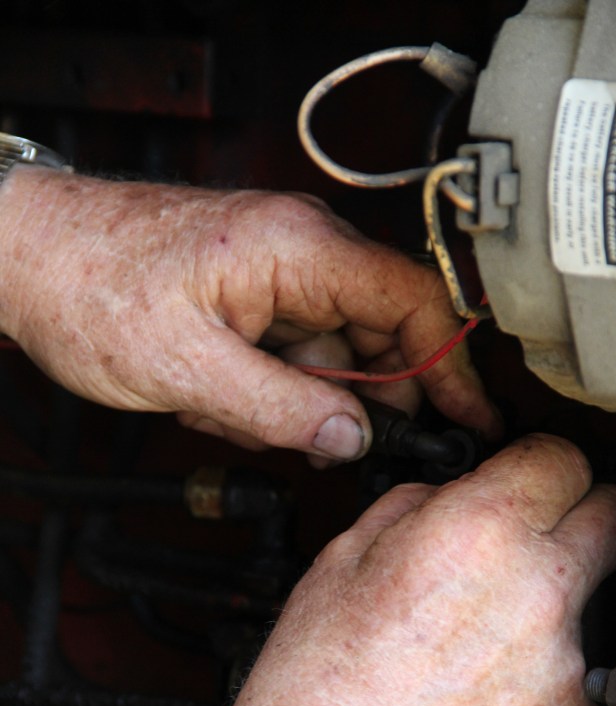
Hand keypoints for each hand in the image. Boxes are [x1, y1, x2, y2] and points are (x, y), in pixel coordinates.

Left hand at [0, 167, 499, 460]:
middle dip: (355, 400)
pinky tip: (218, 404)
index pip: (412, 301)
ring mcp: (276, 275)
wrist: (24, 257)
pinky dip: (267, 394)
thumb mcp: (188, 369)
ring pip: (330, 356)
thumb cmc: (88, 287)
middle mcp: (299, 253)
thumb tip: (353, 437)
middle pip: (378, 335)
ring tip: (229, 415)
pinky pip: (290, 357)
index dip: (451, 365)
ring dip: (296, 404)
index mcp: (298, 248)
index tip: (470, 417)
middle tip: (325, 446)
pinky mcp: (252, 298)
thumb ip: (282, 409)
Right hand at [222, 434, 615, 705]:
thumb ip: (416, 506)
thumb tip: (453, 497)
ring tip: (477, 647)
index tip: (531, 480)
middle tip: (537, 538)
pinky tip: (481, 702)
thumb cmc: (315, 690)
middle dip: (584, 514)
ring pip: (594, 605)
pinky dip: (543, 683)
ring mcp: (567, 669)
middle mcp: (539, 594)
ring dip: (552, 608)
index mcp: (476, 534)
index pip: (563, 457)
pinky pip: (580, 682)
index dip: (540, 464)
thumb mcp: (339, 561)